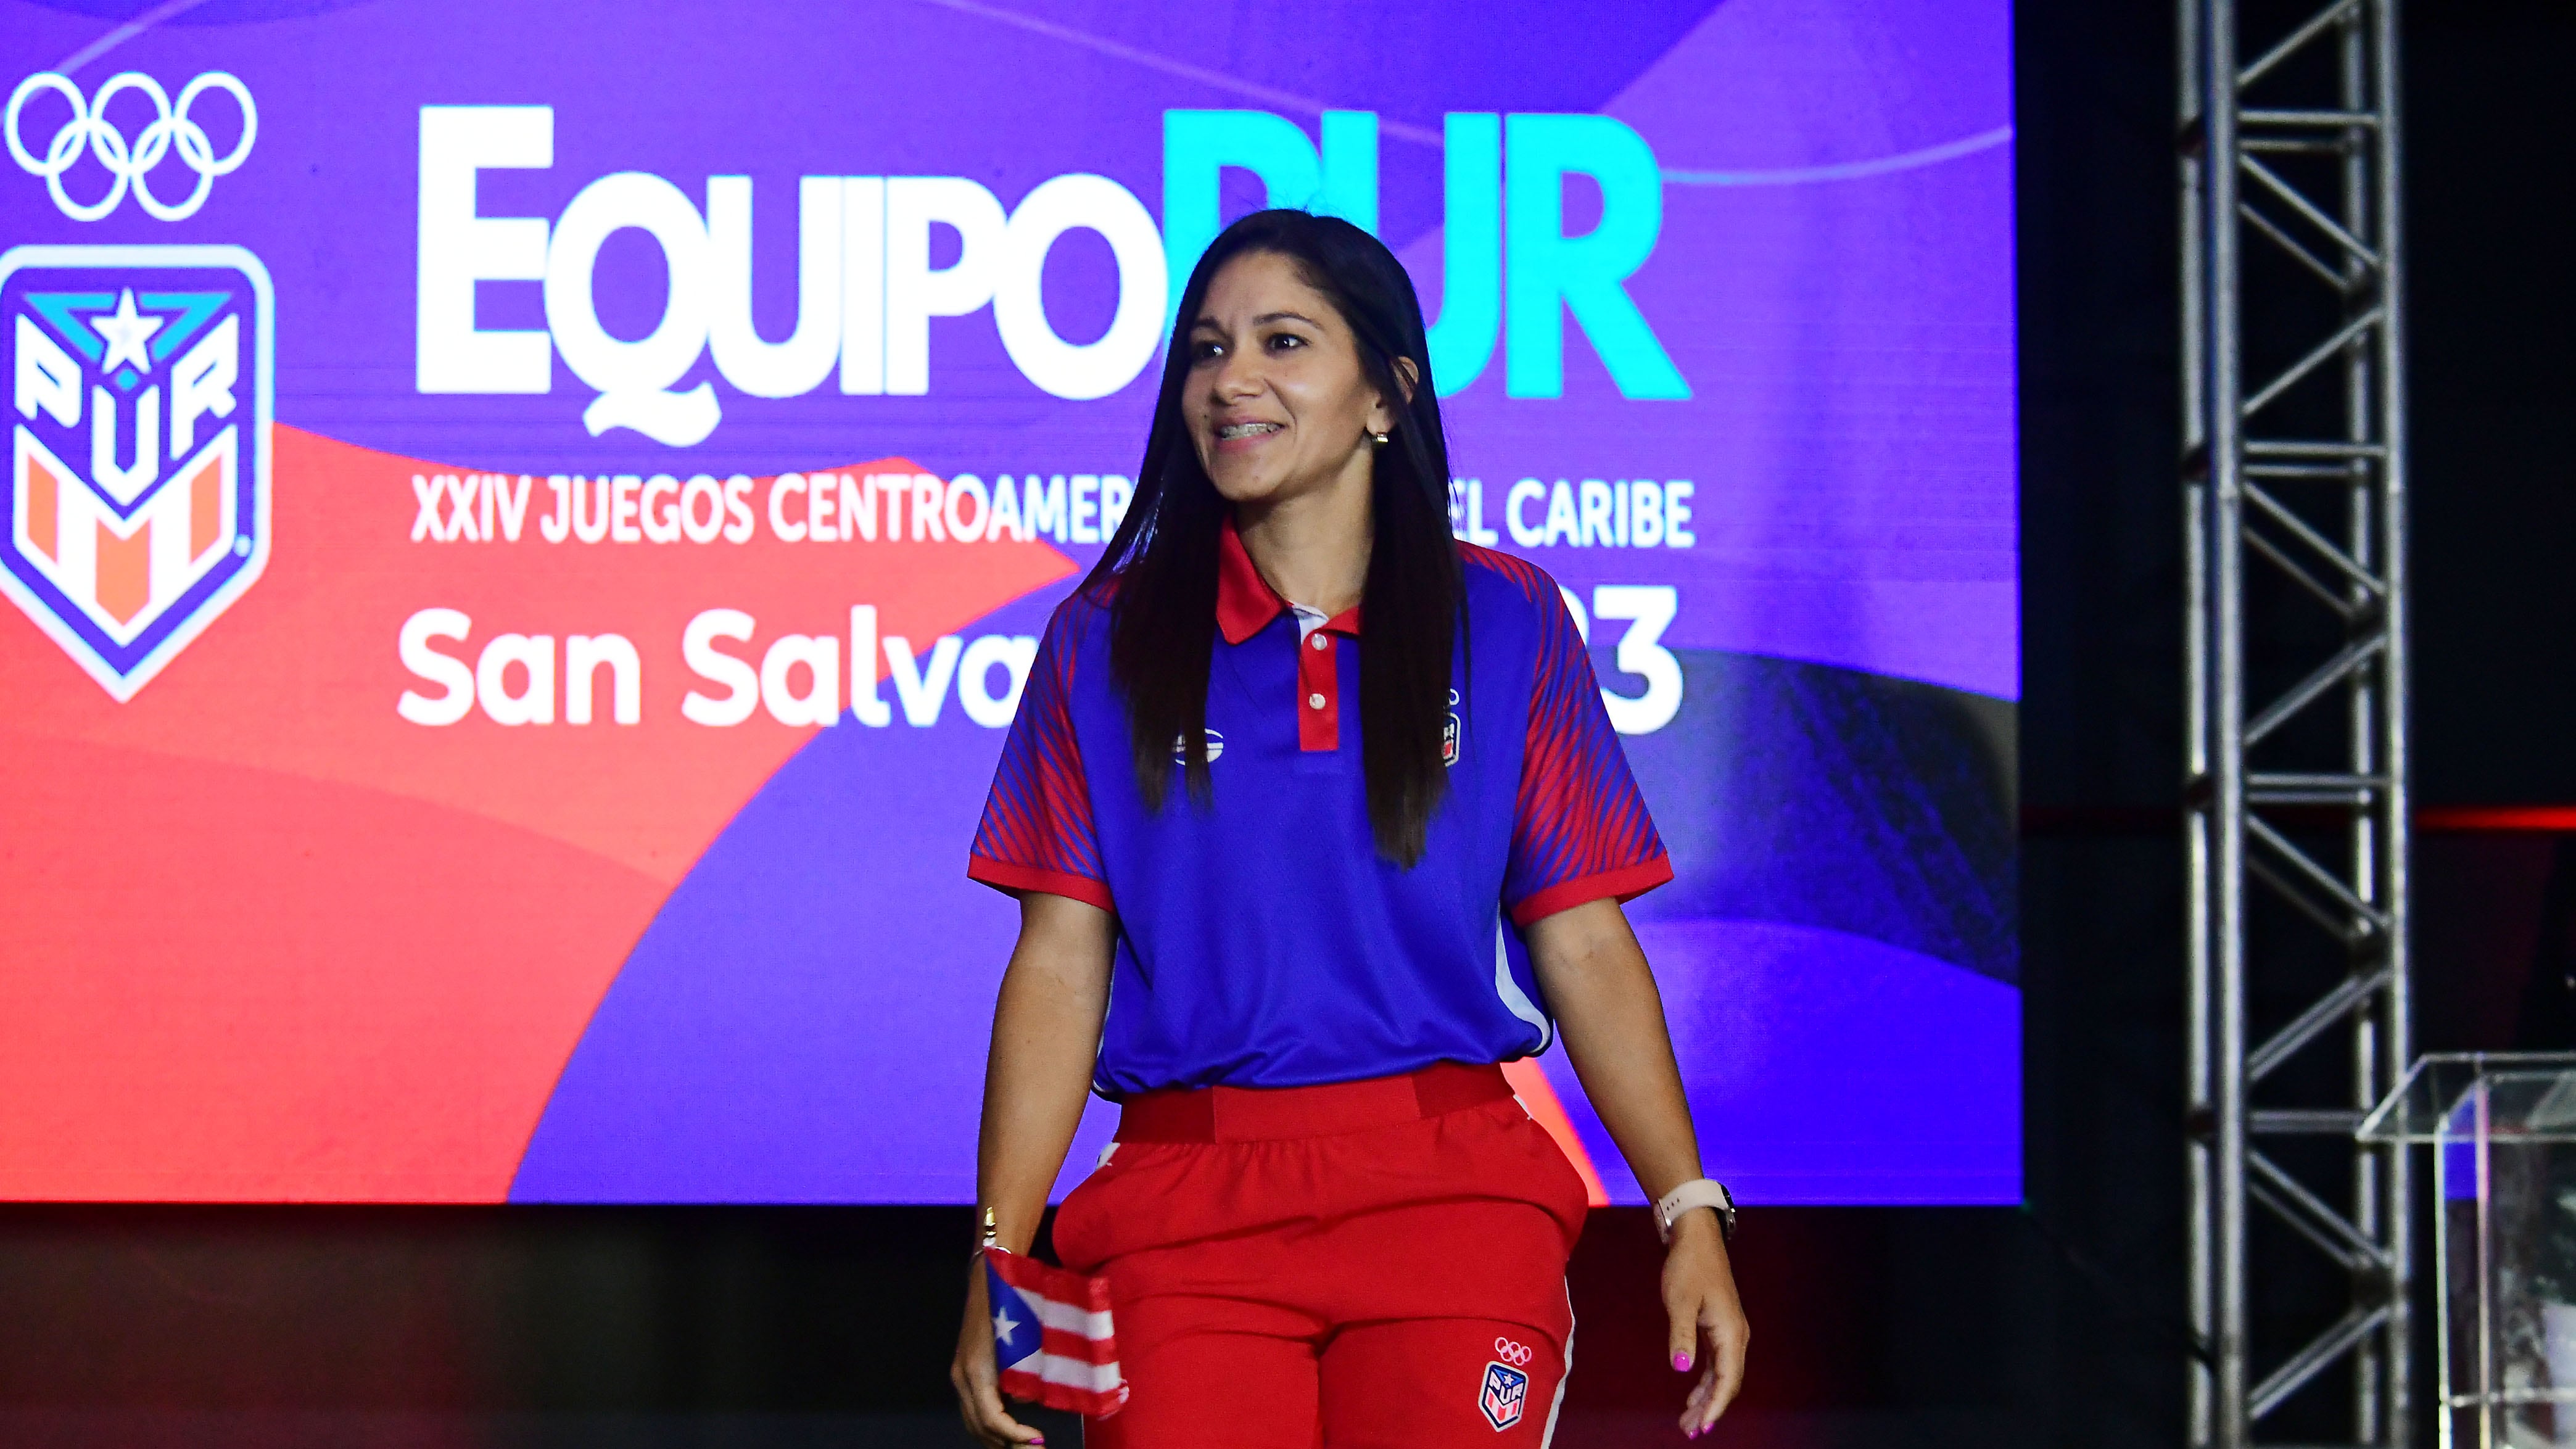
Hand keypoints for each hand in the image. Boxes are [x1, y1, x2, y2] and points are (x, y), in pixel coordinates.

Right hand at [952, 1259, 1047, 1446]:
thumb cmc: (1013, 1305)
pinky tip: (1012, 1423)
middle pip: (979, 1427)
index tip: (1039, 1440)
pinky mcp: (965, 1369)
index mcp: (977, 1372)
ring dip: (997, 1436)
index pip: (993, 1420)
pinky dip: (991, 1421)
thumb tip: (1031, 1402)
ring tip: (1023, 1442)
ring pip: (973, 1420)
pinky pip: (974, 1406)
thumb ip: (1027, 1376)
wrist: (991, 1277)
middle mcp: (963, 1377)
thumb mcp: (1025, 1343)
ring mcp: (961, 1373)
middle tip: (1033, 1447)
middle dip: (1005, 1442)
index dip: (1015, 1436)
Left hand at [1663, 1211, 1747, 1437]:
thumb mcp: (1679, 1301)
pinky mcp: (1720, 1327)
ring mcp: (1729, 1332)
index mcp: (1731, 1332)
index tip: (1703, 1427)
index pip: (1727, 1380)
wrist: (1695, 1238)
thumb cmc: (1688, 1267)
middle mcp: (1736, 1336)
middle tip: (1689, 1431)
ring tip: (1689, 1421)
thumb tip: (1681, 1369)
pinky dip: (1705, 1382)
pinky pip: (1717, 1363)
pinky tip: (1693, 1395)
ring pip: (1722, 1375)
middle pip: (1727, 1382)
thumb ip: (1681, 1336)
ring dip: (1707, 1398)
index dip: (1715, 1406)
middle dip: (1710, 1409)